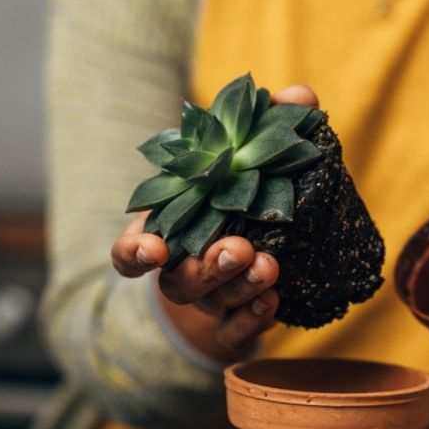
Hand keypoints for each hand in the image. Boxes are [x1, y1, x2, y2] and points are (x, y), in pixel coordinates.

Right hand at [107, 84, 320, 359]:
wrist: (260, 250)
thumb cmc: (243, 195)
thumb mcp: (251, 157)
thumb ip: (266, 124)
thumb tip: (298, 96)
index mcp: (168, 231)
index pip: (130, 252)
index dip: (135, 252)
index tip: (153, 247)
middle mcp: (181, 271)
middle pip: (179, 280)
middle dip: (207, 265)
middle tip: (238, 249)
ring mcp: (207, 301)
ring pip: (212, 302)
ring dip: (239, 286)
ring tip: (269, 267)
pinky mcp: (233, 324)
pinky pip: (235, 332)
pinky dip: (251, 320)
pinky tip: (273, 302)